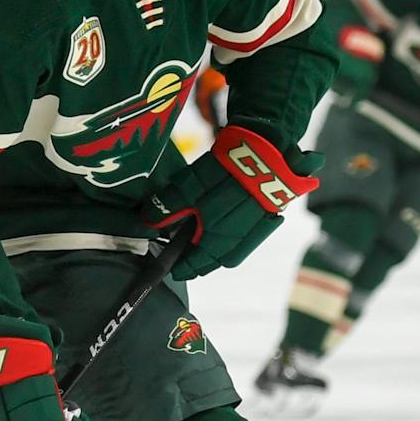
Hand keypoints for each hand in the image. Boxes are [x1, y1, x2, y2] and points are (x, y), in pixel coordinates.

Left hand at [142, 126, 322, 279]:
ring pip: (229, 248)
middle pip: (212, 260)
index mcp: (216, 244)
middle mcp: (236, 244)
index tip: (169, 266)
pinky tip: (221, 216)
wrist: (269, 153)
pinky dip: (228, 232)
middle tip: (183, 250)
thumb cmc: (227, 174)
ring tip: (200, 233)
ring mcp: (253, 231)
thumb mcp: (188, 189)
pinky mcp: (265, 216)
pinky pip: (242, 234)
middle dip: (197, 259)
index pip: (193, 267)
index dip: (178, 267)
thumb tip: (149, 220)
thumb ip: (167, 207)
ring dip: (213, 246)